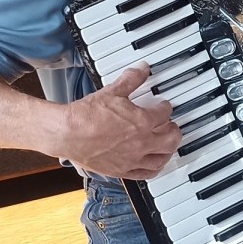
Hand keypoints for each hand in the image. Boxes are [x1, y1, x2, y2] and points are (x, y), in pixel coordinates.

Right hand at [56, 62, 181, 178]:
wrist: (68, 133)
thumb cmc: (87, 115)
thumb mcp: (112, 91)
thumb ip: (131, 79)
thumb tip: (142, 69)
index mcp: (142, 122)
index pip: (164, 114)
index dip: (165, 107)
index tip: (163, 106)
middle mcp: (141, 143)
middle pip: (170, 139)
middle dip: (174, 131)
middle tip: (172, 126)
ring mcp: (132, 159)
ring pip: (161, 159)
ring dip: (168, 151)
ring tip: (167, 145)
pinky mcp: (121, 170)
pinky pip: (145, 174)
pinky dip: (153, 169)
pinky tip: (152, 165)